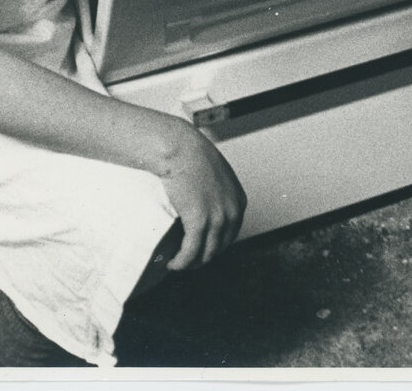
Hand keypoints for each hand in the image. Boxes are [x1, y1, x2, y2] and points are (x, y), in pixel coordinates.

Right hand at [159, 122, 246, 269]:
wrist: (181, 148)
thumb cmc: (193, 156)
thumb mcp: (217, 175)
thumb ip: (219, 193)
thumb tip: (208, 207)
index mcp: (238, 201)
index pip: (230, 235)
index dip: (214, 245)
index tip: (200, 249)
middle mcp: (232, 212)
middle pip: (219, 247)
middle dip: (203, 257)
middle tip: (187, 259)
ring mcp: (218, 218)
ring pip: (205, 255)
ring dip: (191, 263)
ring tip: (178, 263)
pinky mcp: (199, 222)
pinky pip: (190, 253)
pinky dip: (181, 262)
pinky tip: (172, 262)